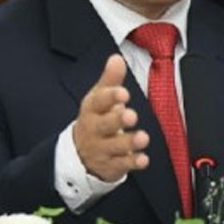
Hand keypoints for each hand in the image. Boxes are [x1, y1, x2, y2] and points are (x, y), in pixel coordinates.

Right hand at [72, 54, 150, 181]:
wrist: (80, 153)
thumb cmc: (96, 118)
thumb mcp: (100, 98)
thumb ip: (110, 79)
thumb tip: (117, 58)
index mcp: (91, 109)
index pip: (98, 102)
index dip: (110, 97)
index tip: (123, 93)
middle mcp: (93, 130)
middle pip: (103, 125)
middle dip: (117, 120)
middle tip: (131, 115)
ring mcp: (100, 149)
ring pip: (114, 147)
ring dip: (129, 142)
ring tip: (143, 137)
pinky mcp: (110, 166)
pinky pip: (121, 165)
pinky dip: (132, 163)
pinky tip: (143, 159)